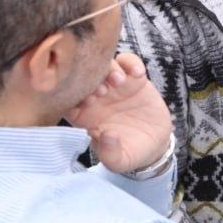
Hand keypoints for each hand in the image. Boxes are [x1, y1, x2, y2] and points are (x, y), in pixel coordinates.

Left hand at [66, 53, 173, 174]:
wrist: (155, 145)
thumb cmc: (130, 153)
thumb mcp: (119, 161)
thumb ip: (110, 153)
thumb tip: (105, 136)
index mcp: (84, 116)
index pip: (68, 99)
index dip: (73, 97)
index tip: (86, 103)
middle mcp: (96, 97)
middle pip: (84, 77)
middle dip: (89, 80)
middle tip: (102, 91)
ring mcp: (115, 86)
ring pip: (105, 65)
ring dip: (109, 69)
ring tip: (119, 82)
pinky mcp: (135, 80)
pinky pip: (129, 62)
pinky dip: (132, 63)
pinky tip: (138, 74)